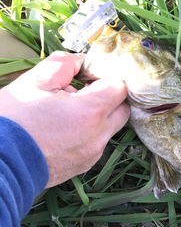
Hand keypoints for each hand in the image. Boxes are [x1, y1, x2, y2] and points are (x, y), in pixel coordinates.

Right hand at [0, 51, 130, 186]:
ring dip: (97, 116)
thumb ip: (64, 65)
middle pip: (122, 109)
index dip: (105, 77)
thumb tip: (80, 61)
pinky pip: (97, 144)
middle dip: (108, 97)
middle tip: (81, 92)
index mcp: (91, 112)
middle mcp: (99, 135)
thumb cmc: (14, 121)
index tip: (87, 77)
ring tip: (66, 112)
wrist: (1, 163)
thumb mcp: (34, 82)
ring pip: (110, 128)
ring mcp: (94, 153)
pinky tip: (63, 130)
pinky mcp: (85, 165)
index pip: (120, 87)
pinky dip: (88, 133)